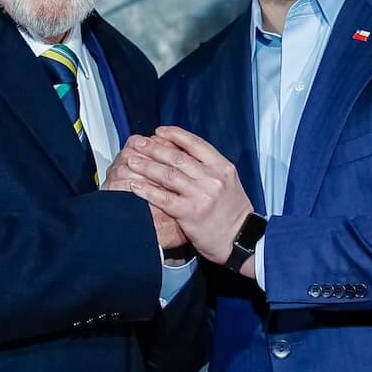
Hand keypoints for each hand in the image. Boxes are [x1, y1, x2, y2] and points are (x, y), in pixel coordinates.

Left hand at [116, 128, 253, 265]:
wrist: (240, 239)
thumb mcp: (228, 182)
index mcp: (223, 167)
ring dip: (146, 166)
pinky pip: (163, 198)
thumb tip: (182, 151)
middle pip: (177, 157)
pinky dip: (147, 190)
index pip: (195, 144)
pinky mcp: (190, 212)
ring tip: (131, 160)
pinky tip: (134, 186)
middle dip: (154, 148)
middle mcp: (212, 178)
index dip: (175, 135)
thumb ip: (208, 167)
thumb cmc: (231, 211)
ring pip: (168, 174)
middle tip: (138, 143)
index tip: (158, 132)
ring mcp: (201, 195)